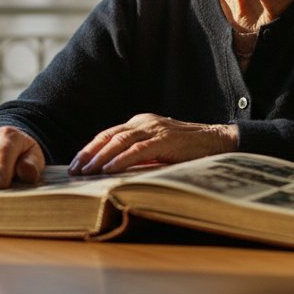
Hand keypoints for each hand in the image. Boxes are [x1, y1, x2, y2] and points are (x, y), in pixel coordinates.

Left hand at [70, 113, 237, 175]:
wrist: (219, 141)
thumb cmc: (187, 150)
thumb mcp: (157, 150)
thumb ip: (138, 154)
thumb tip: (112, 172)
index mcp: (141, 122)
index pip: (109, 134)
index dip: (90, 148)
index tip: (76, 163)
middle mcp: (145, 122)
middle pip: (109, 136)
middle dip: (89, 153)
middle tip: (74, 169)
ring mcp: (156, 129)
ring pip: (120, 141)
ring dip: (100, 157)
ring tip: (87, 171)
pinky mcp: (166, 140)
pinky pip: (138, 150)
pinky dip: (121, 160)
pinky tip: (109, 170)